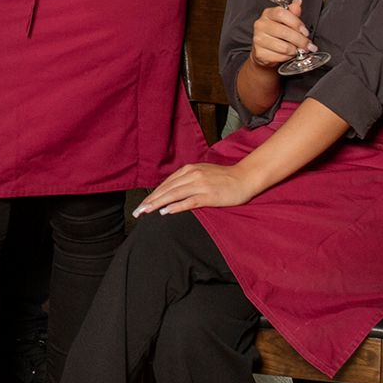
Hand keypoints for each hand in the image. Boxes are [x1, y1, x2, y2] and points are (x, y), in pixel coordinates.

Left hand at [135, 161, 263, 216]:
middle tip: (137, 212)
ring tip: (145, 212)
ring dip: (157, 204)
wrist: (244, 178)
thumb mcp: (202, 173)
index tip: (141, 205)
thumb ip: (186, 180)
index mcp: (189, 170)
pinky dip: (176, 206)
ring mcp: (200, 185)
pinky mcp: (208, 195)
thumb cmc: (223, 178)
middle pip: (166, 190)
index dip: (152, 195)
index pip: (166, 184)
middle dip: (150, 201)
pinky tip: (165, 212)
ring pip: (173, 195)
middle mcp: (192, 175)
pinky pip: (189, 201)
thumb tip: (171, 191)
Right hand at [249, 0, 310, 68]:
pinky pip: (280, 56)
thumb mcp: (286, 21)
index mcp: (268, 14)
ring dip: (295, 50)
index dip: (296, 23)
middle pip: (284, 32)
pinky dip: (288, 57)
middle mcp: (260, 25)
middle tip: (308, 45)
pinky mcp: (259, 53)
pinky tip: (289, 54)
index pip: (281, 14)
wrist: (263, 50)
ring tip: (298, 50)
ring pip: (284, 46)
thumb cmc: (277, 33)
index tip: (305, 32)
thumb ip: (293, 12)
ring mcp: (258, 39)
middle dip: (300, 41)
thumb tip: (297, 2)